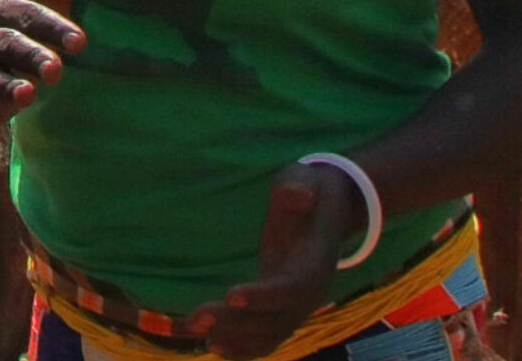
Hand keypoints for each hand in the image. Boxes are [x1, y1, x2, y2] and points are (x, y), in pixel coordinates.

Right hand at [0, 0, 81, 140]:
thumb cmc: (16, 26)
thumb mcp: (31, 3)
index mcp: (9, 12)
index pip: (33, 17)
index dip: (56, 28)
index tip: (82, 42)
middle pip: (12, 46)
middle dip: (33, 56)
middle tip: (56, 69)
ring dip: (9, 87)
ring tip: (28, 96)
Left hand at [188, 161, 356, 358]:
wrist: (324, 210)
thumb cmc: (309, 189)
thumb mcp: (304, 178)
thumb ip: (299, 186)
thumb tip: (298, 195)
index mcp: (317, 266)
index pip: (293, 290)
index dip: (264, 297)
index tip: (230, 294)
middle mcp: (310, 295)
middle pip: (276, 321)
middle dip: (236, 323)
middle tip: (198, 317)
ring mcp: (296, 307)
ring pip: (268, 336)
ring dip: (233, 339)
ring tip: (196, 330)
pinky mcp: (282, 310)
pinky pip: (265, 338)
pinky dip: (242, 348)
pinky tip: (213, 347)